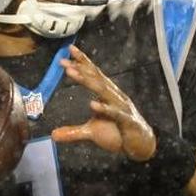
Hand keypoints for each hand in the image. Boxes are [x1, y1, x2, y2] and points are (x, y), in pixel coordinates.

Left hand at [51, 45, 155, 160]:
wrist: (142, 145)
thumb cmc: (119, 133)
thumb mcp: (92, 132)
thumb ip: (73, 132)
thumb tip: (53, 135)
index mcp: (107, 95)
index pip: (94, 75)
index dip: (82, 62)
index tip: (68, 51)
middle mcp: (115, 97)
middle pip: (97, 78)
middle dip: (80, 67)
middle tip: (64, 60)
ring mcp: (122, 108)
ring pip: (104, 91)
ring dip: (88, 81)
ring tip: (72, 73)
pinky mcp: (127, 121)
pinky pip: (115, 113)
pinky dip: (105, 109)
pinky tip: (93, 104)